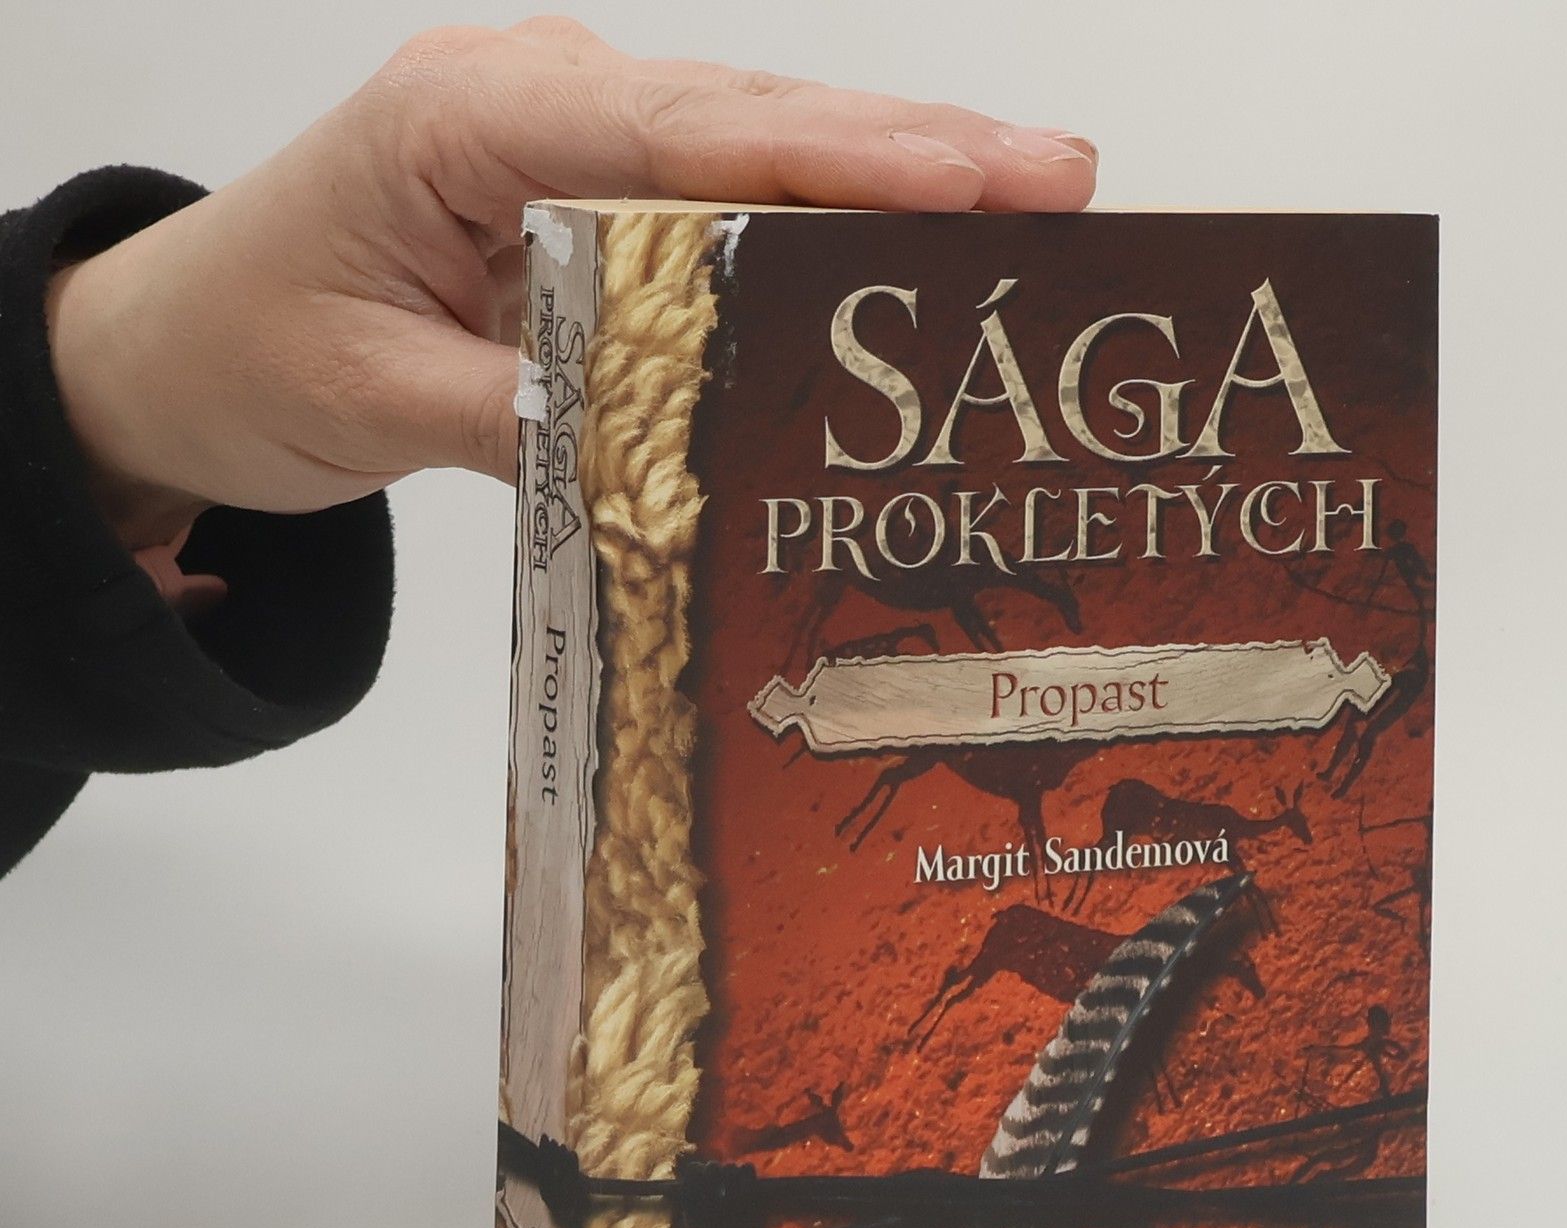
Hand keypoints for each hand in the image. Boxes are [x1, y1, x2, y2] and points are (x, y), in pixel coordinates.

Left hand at [45, 17, 1097, 547]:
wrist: (179, 345)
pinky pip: (718, 201)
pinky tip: (910, 249)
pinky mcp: (587, 198)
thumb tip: (665, 455)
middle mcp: (532, 105)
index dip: (830, 156)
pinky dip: (818, 223)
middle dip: (911, 146)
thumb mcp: (369, 402)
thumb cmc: (247, 347)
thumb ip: (522, 420)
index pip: (677, 134)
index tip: (959, 178)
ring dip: (887, 177)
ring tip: (1026, 200)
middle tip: (1060, 175)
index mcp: (463, 120)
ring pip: (750, 147)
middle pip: (748, 116)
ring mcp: (567, 145)